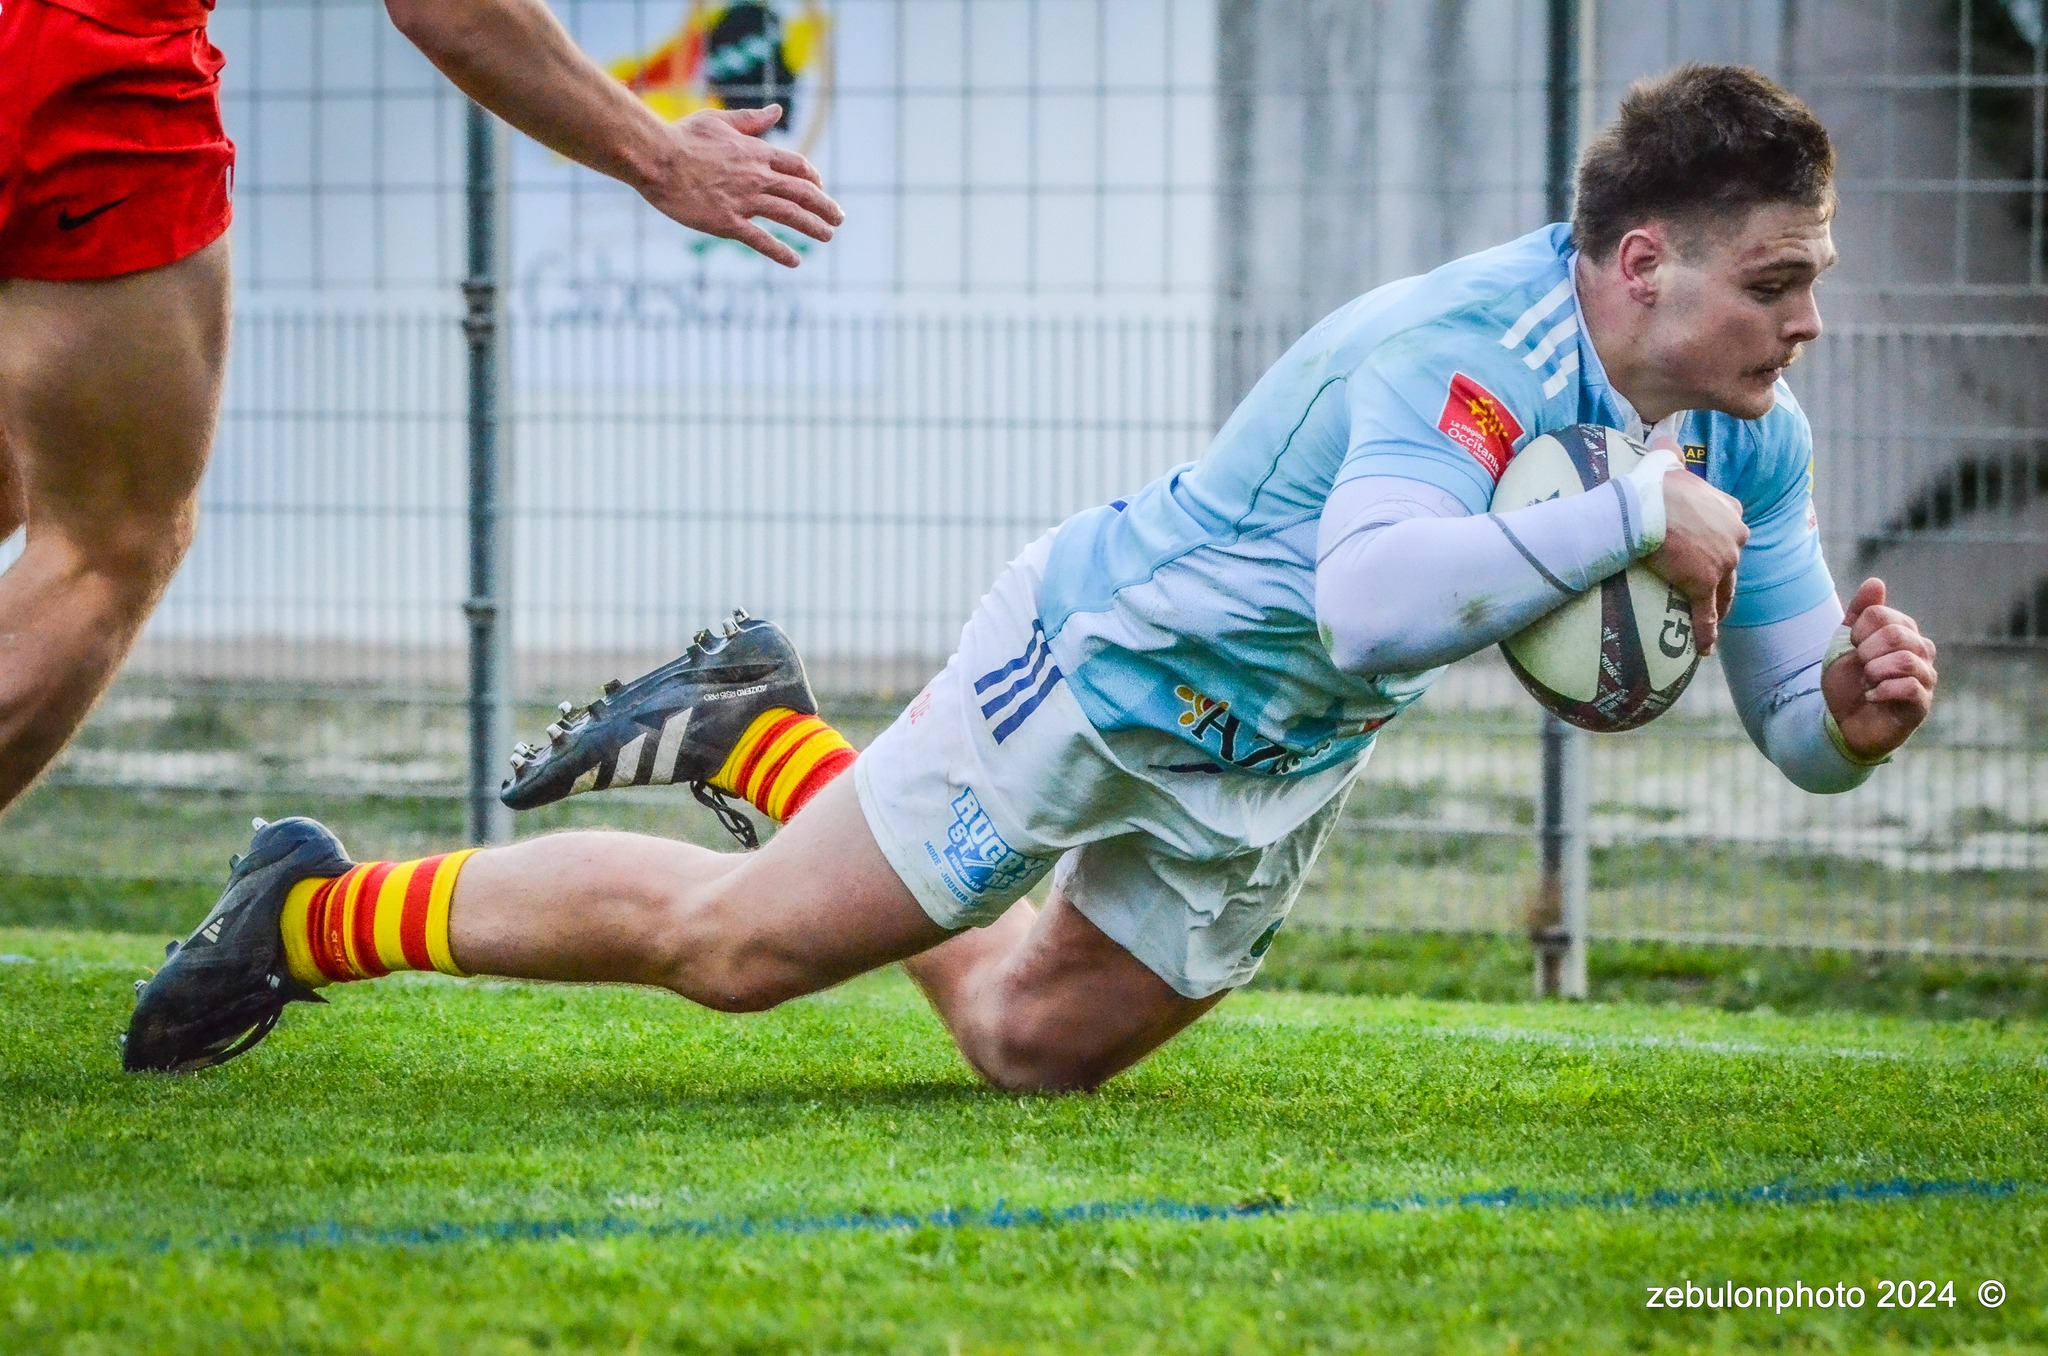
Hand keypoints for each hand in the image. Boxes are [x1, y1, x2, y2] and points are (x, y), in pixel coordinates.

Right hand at [635, 105, 843, 266]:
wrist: (656, 157)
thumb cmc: (683, 136)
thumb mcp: (720, 120)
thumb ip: (752, 120)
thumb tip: (777, 110)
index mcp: (756, 152)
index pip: (797, 167)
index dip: (812, 178)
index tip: (820, 187)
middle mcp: (757, 177)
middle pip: (803, 193)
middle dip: (825, 206)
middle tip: (839, 219)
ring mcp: (744, 201)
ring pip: (790, 215)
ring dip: (813, 227)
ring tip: (827, 236)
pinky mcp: (728, 222)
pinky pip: (761, 239)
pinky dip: (780, 251)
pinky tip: (795, 260)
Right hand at [1645, 470, 1748, 654]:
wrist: (1644, 509)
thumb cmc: (1653, 485)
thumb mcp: (1666, 463)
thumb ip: (1669, 454)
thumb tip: (1663, 440)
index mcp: (1730, 509)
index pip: (1732, 529)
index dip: (1721, 542)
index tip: (1711, 552)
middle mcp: (1735, 536)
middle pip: (1732, 563)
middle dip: (1724, 577)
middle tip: (1711, 591)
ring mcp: (1722, 562)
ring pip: (1723, 591)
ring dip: (1718, 607)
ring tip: (1709, 621)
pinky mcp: (1704, 584)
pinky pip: (1706, 613)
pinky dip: (1706, 632)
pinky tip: (1704, 648)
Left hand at [1821, 578, 1937, 760]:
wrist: (1843, 722)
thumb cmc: (1849, 682)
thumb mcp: (1846, 644)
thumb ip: (1859, 613)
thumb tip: (1876, 582)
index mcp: (1903, 632)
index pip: (1881, 614)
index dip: (1857, 631)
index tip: (1853, 648)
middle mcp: (1921, 651)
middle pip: (1896, 634)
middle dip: (1866, 651)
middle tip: (1860, 667)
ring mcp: (1925, 678)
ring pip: (1905, 660)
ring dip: (1874, 671)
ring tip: (1866, 682)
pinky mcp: (1922, 704)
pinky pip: (1910, 687)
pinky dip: (1882, 690)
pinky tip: (1871, 696)